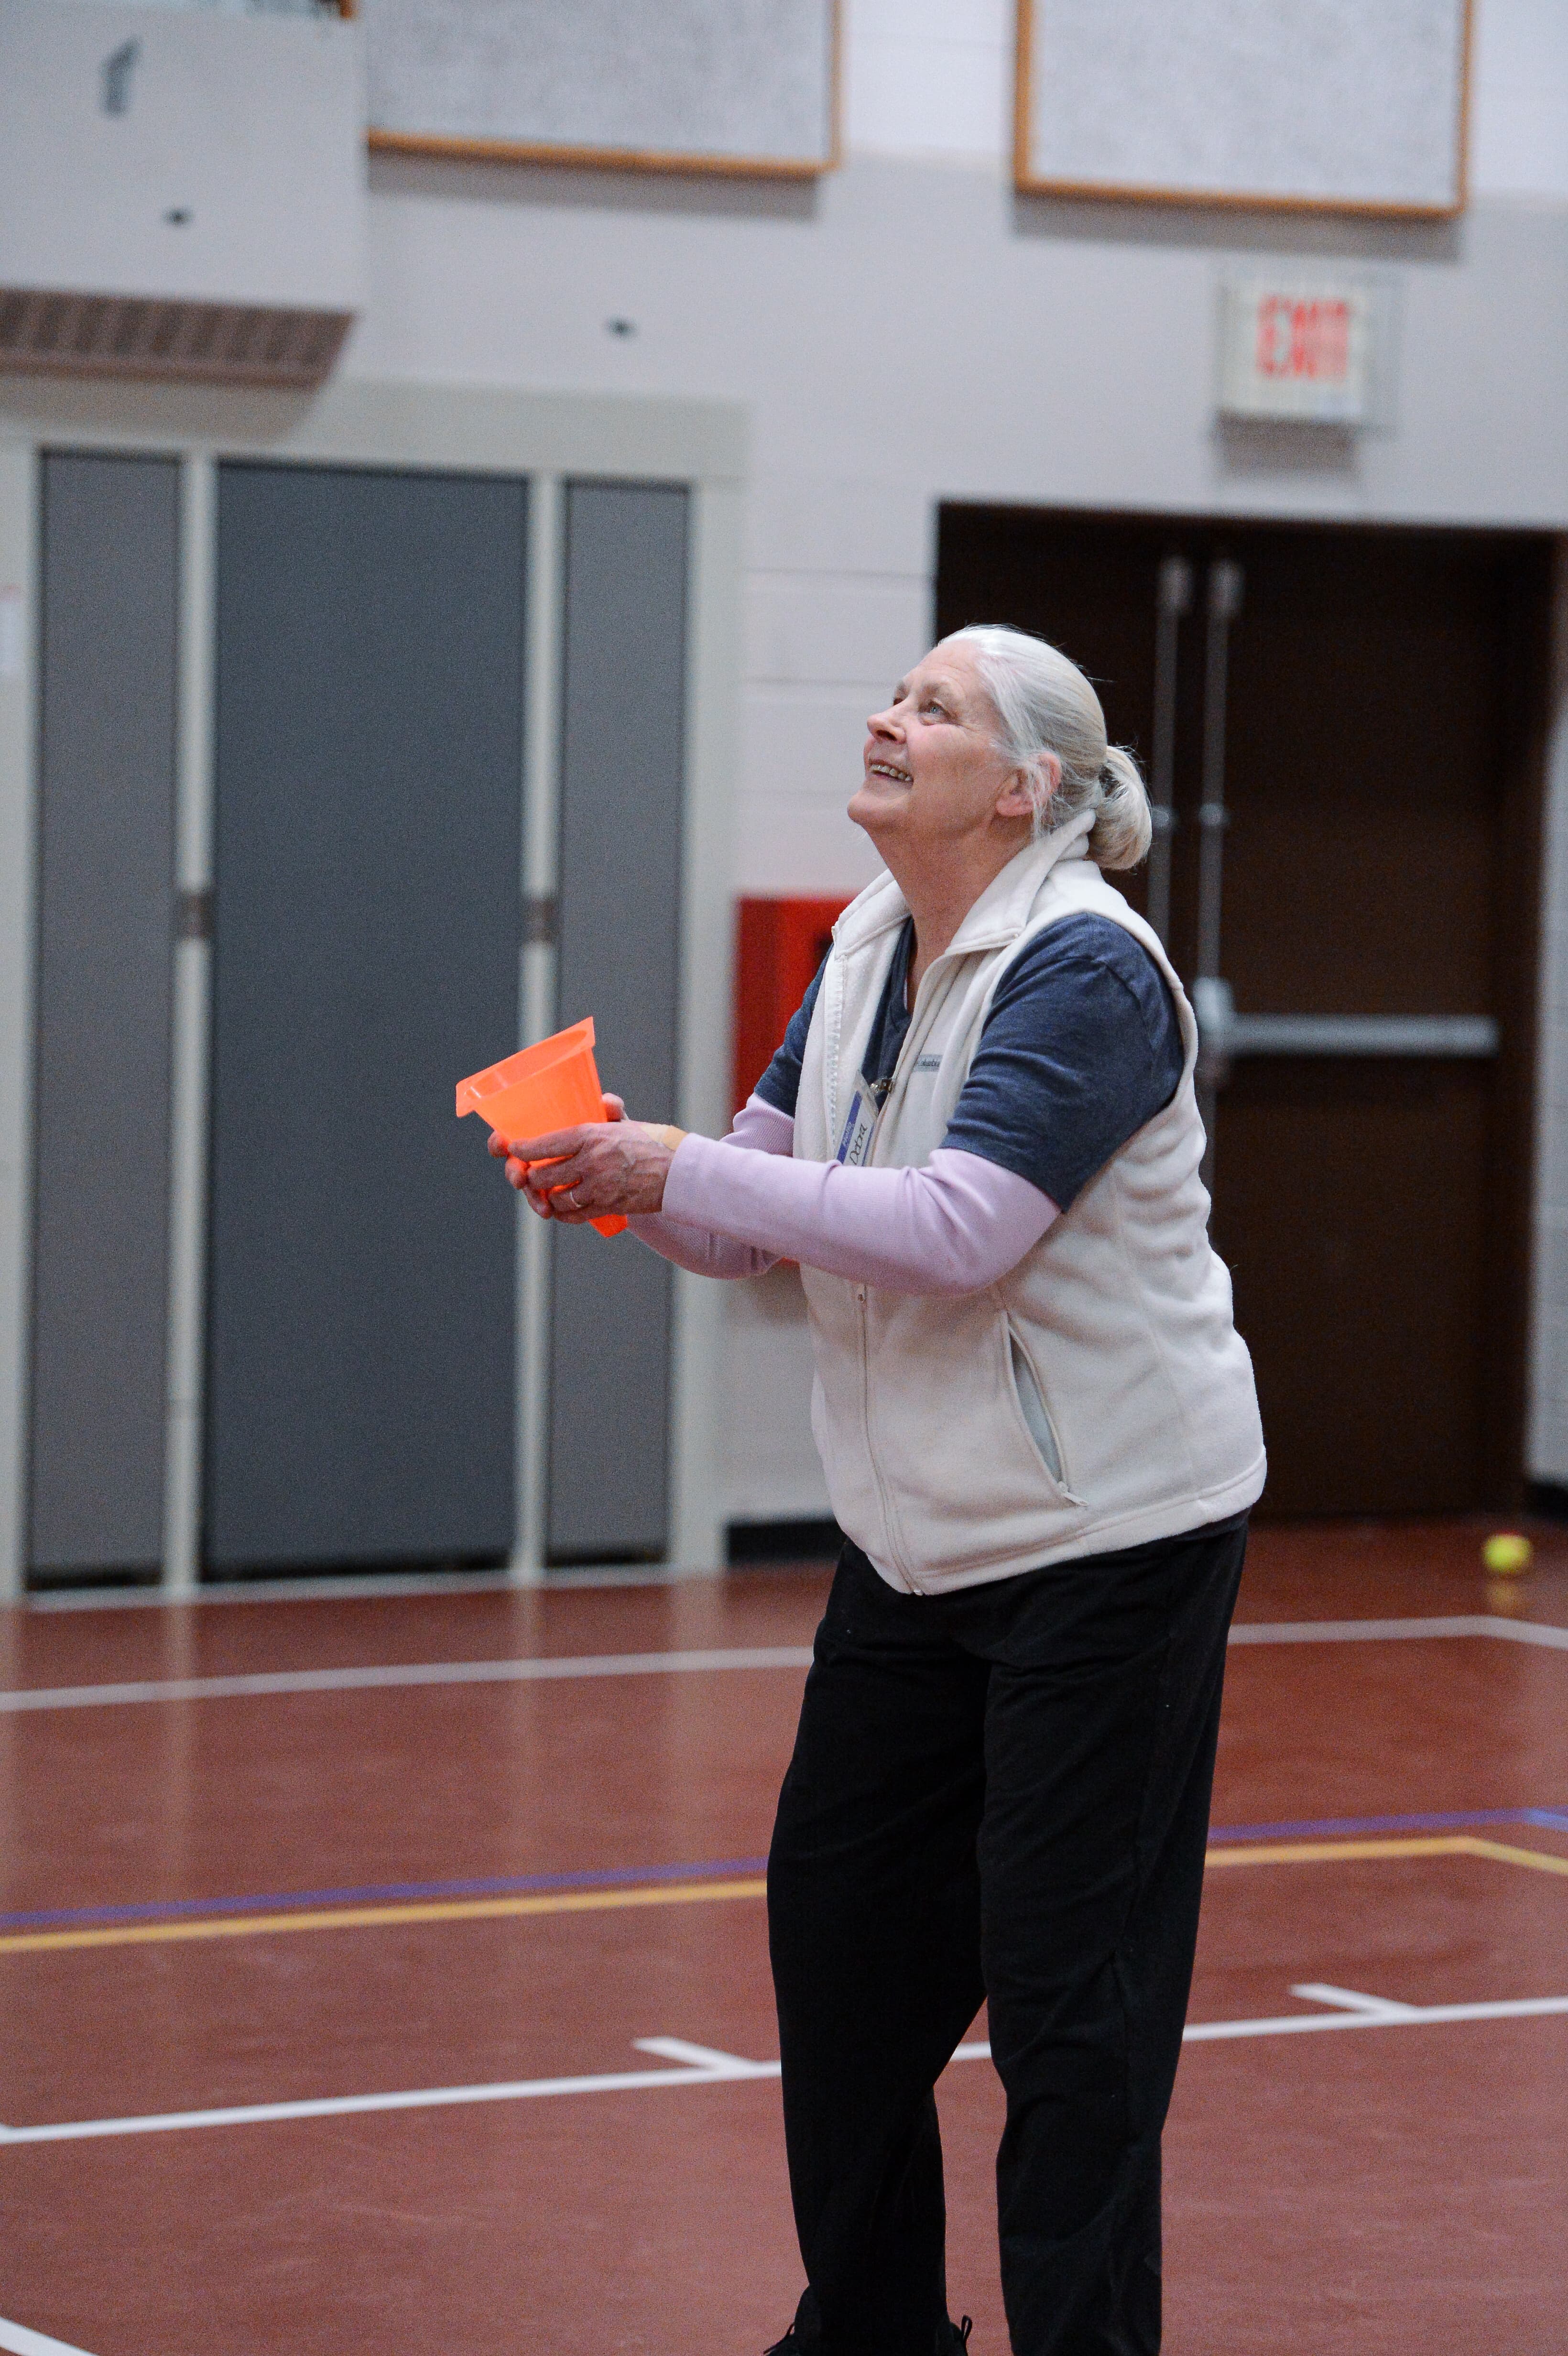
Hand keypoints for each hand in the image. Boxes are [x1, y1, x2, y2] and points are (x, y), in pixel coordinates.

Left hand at [488, 1094, 684, 1220]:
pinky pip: (574, 1215)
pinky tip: (560, 1209)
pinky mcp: (607, 1206)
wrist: (680, 1173)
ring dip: (546, 1198)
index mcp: (592, 1135)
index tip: (513, 1148)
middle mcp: (591, 1161)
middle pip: (544, 1175)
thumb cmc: (653, 1144)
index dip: (523, 1148)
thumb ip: (610, 1112)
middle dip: (530, 1177)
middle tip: (528, 1174)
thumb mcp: (628, 1123)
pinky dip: (563, 1213)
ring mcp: (598, 1187)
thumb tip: (603, 1100)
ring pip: (556, 1198)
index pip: (546, 1143)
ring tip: (545, 1193)